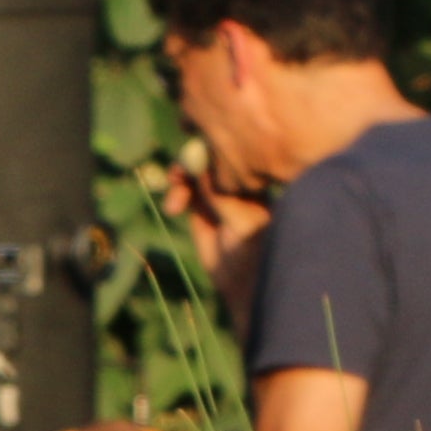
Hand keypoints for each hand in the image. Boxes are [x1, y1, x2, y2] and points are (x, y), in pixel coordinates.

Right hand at [150, 153, 267, 278]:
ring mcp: (219, 192)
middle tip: (175, 175)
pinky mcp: (202, 206)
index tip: (196, 159)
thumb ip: (223, 199)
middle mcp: (238, 181)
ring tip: (174, 202)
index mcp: (257, 181)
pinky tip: (172, 208)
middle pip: (212, 158)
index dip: (213, 151)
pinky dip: (176, 192)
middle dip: (192, 163)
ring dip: (180, 179)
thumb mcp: (241, 224)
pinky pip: (185, 189)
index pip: (234, 155)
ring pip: (195, 171)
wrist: (242, 279)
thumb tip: (202, 170)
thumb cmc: (252, 253)